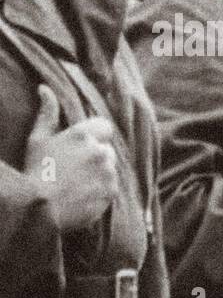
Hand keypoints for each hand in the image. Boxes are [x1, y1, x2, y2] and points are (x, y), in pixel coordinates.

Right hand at [23, 85, 116, 231]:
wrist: (38, 209)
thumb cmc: (34, 171)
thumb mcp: (37, 140)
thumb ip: (47, 113)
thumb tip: (45, 88)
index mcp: (83, 135)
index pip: (105, 126)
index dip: (95, 136)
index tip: (81, 146)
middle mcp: (101, 151)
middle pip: (106, 149)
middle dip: (95, 156)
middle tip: (73, 169)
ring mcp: (108, 173)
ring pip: (110, 169)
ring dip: (99, 174)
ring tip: (76, 184)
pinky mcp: (112, 192)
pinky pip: (111, 187)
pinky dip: (101, 190)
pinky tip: (81, 195)